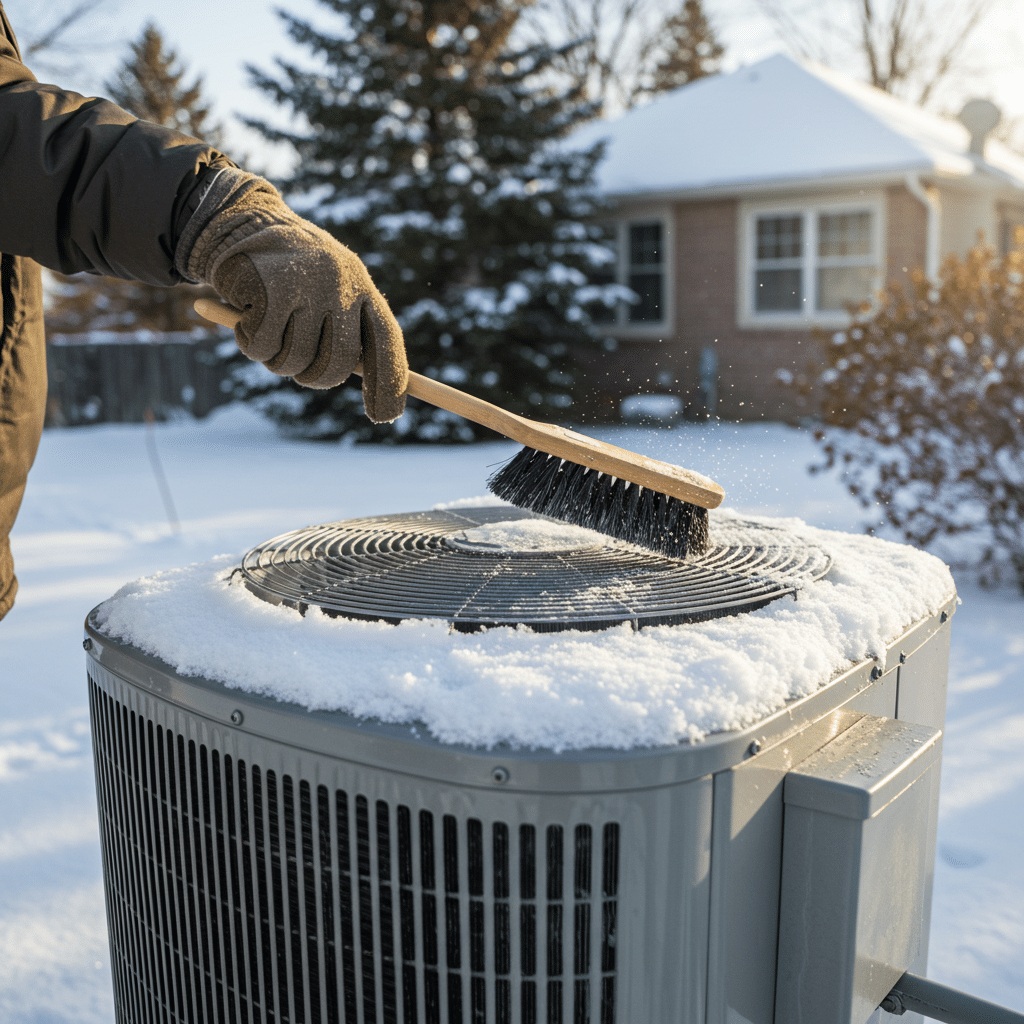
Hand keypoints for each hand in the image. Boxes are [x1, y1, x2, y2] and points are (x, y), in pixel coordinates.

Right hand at [181, 175, 407, 422]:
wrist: (242, 221)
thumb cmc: (292, 272)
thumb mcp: (330, 295)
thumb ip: (351, 336)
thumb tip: (381, 399)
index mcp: (362, 286)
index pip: (386, 343)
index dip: (388, 383)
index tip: (383, 416)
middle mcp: (340, 283)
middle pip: (339, 363)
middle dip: (315, 377)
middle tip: (299, 369)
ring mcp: (305, 285)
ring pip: (294, 361)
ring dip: (276, 360)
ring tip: (269, 331)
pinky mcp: (267, 288)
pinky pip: (260, 347)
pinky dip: (249, 343)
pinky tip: (245, 317)